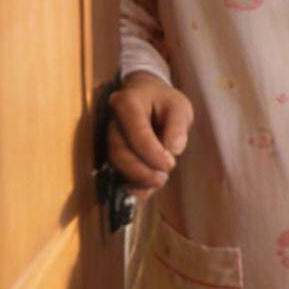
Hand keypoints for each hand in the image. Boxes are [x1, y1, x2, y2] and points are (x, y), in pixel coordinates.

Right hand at [106, 71, 192, 200]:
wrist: (148, 100)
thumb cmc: (164, 103)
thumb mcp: (179, 107)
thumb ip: (178, 126)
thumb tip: (173, 150)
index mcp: (128, 102)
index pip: (135, 131)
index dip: (151, 152)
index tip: (170, 164)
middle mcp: (112, 121)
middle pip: (118, 151)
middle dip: (140, 171)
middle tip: (162, 179)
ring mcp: (109, 138)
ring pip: (115, 164)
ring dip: (136, 179)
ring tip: (158, 182)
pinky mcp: (112, 153)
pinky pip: (116, 172)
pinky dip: (131, 184)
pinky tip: (147, 189)